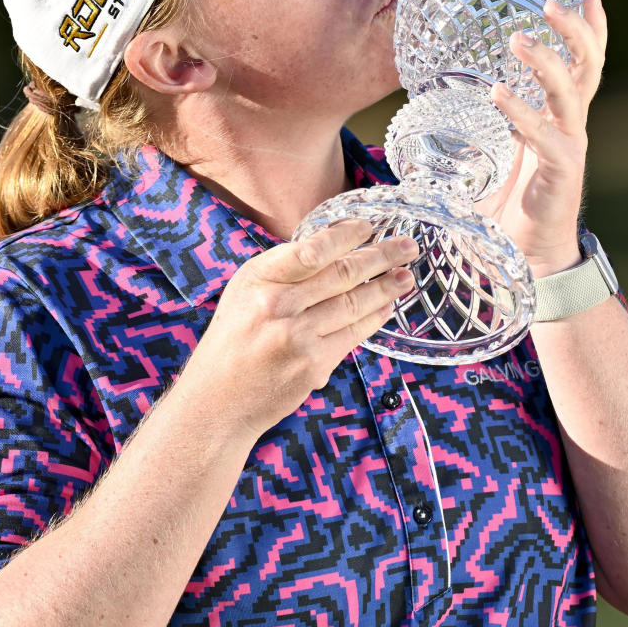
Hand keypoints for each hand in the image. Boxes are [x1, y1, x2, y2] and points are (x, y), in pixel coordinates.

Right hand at [180, 220, 417, 437]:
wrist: (220, 399)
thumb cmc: (235, 340)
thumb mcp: (245, 292)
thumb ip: (283, 270)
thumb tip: (334, 244)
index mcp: (258, 280)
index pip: (311, 249)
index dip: (346, 236)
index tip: (368, 227)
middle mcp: (277, 306)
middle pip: (341, 274)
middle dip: (381, 256)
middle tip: (407, 246)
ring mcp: (297, 337)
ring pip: (354, 303)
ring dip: (386, 287)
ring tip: (406, 275)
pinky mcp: (313, 365)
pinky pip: (354, 333)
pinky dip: (374, 317)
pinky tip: (386, 306)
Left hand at [477, 0, 607, 276]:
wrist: (529, 261)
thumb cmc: (509, 210)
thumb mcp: (489, 162)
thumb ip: (468, 137)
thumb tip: (421, 120)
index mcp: (556, 119)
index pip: (581, 66)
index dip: (587, 31)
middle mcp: (568, 127)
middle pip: (587, 67)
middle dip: (574, 31)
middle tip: (550, 2)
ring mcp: (569, 148)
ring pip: (570, 93)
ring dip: (546, 62)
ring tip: (519, 39)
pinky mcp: (561, 173)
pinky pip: (546, 136)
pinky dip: (522, 113)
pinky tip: (498, 94)